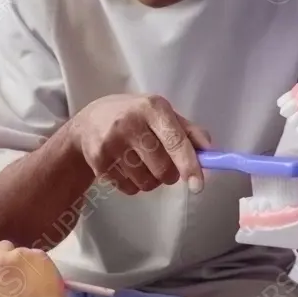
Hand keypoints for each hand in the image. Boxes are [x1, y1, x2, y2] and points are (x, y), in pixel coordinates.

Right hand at [0, 240, 68, 296]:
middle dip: (4, 255)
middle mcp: (4, 256)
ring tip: (27, 275)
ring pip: (19, 250)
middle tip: (11, 271)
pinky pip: (34, 253)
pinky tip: (38, 274)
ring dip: (20, 259)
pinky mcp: (40, 254)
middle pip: (1, 246)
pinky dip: (34, 261)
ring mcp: (24, 253)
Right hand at [71, 93, 212, 195]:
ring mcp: (111, 142)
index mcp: (152, 107)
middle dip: (169, 174)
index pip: (176, 141)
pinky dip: (133, 184)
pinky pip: (129, 189)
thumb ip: (188, 132)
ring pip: (147, 183)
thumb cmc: (134, 117)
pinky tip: (124, 166)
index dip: (189, 165)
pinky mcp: (98, 161)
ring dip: (150, 180)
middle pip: (163, 169)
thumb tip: (210, 151)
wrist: (88, 123)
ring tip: (139, 162)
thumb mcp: (161, 114)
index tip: (197, 186)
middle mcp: (130, 123)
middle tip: (161, 163)